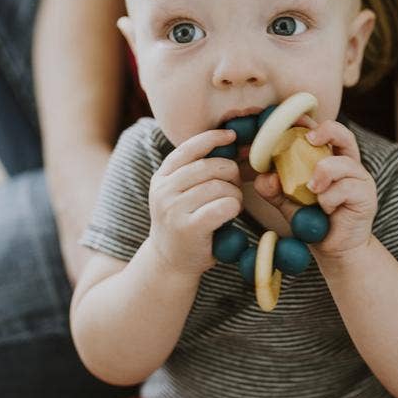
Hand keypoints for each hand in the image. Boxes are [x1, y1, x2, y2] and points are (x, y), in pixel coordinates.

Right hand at [148, 129, 242, 275]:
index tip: (231, 136)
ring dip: (235, 194)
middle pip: (210, 166)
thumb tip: (229, 141)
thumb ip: (195, 172)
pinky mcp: (188, 227)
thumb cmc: (184, 223)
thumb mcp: (180, 194)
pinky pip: (223, 206)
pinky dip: (234, 207)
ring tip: (232, 205)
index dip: (212, 138)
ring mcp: (173, 209)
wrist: (170, 262)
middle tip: (235, 187)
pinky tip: (230, 215)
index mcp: (162, 177)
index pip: (188, 148)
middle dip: (231, 173)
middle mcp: (163, 191)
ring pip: (219, 186)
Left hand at [254, 120, 376, 258]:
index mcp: (331, 160)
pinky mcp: (366, 195)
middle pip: (343, 135)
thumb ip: (274, 189)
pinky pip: (344, 188)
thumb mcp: (287, 203)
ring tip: (312, 190)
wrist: (336, 251)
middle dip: (326, 130)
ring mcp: (360, 179)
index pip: (323, 133)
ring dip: (322, 173)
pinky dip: (328, 199)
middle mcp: (348, 165)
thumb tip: (265, 176)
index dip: (309, 122)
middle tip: (309, 138)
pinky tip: (326, 210)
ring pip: (342, 163)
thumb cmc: (314, 222)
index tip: (292, 120)